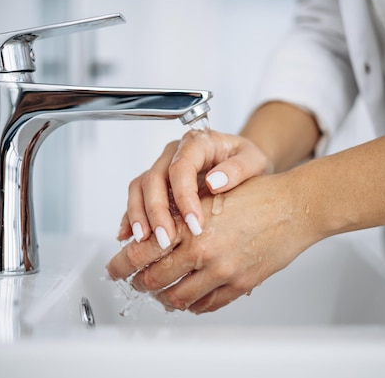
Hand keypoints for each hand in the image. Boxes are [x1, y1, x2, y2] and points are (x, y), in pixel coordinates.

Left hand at [108, 172, 319, 313]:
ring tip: (160, 293)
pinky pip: (207, 304)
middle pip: (154, 280)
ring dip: (164, 297)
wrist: (295, 206)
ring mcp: (222, 271)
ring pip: (178, 298)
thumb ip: (180, 216)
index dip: (121, 264)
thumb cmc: (256, 195)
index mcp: (190, 225)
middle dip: (138, 283)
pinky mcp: (240, 284)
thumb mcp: (210, 197)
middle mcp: (203, 251)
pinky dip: (192, 305)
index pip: (141, 252)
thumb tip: (151, 232)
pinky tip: (189, 300)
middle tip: (134, 282)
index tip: (113, 268)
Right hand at [117, 129, 272, 248]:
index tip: (194, 224)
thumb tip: (215, 182)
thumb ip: (239, 168)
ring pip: (139, 187)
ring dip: (139, 215)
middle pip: (154, 178)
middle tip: (166, 240)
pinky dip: (131, 217)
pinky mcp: (156, 186)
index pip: (181, 166)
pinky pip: (137, 198)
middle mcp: (174, 153)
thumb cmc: (248, 162)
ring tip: (145, 241)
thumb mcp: (255, 161)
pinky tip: (129, 236)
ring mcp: (162, 168)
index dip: (184, 196)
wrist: (244, 167)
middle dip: (156, 211)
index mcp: (197, 143)